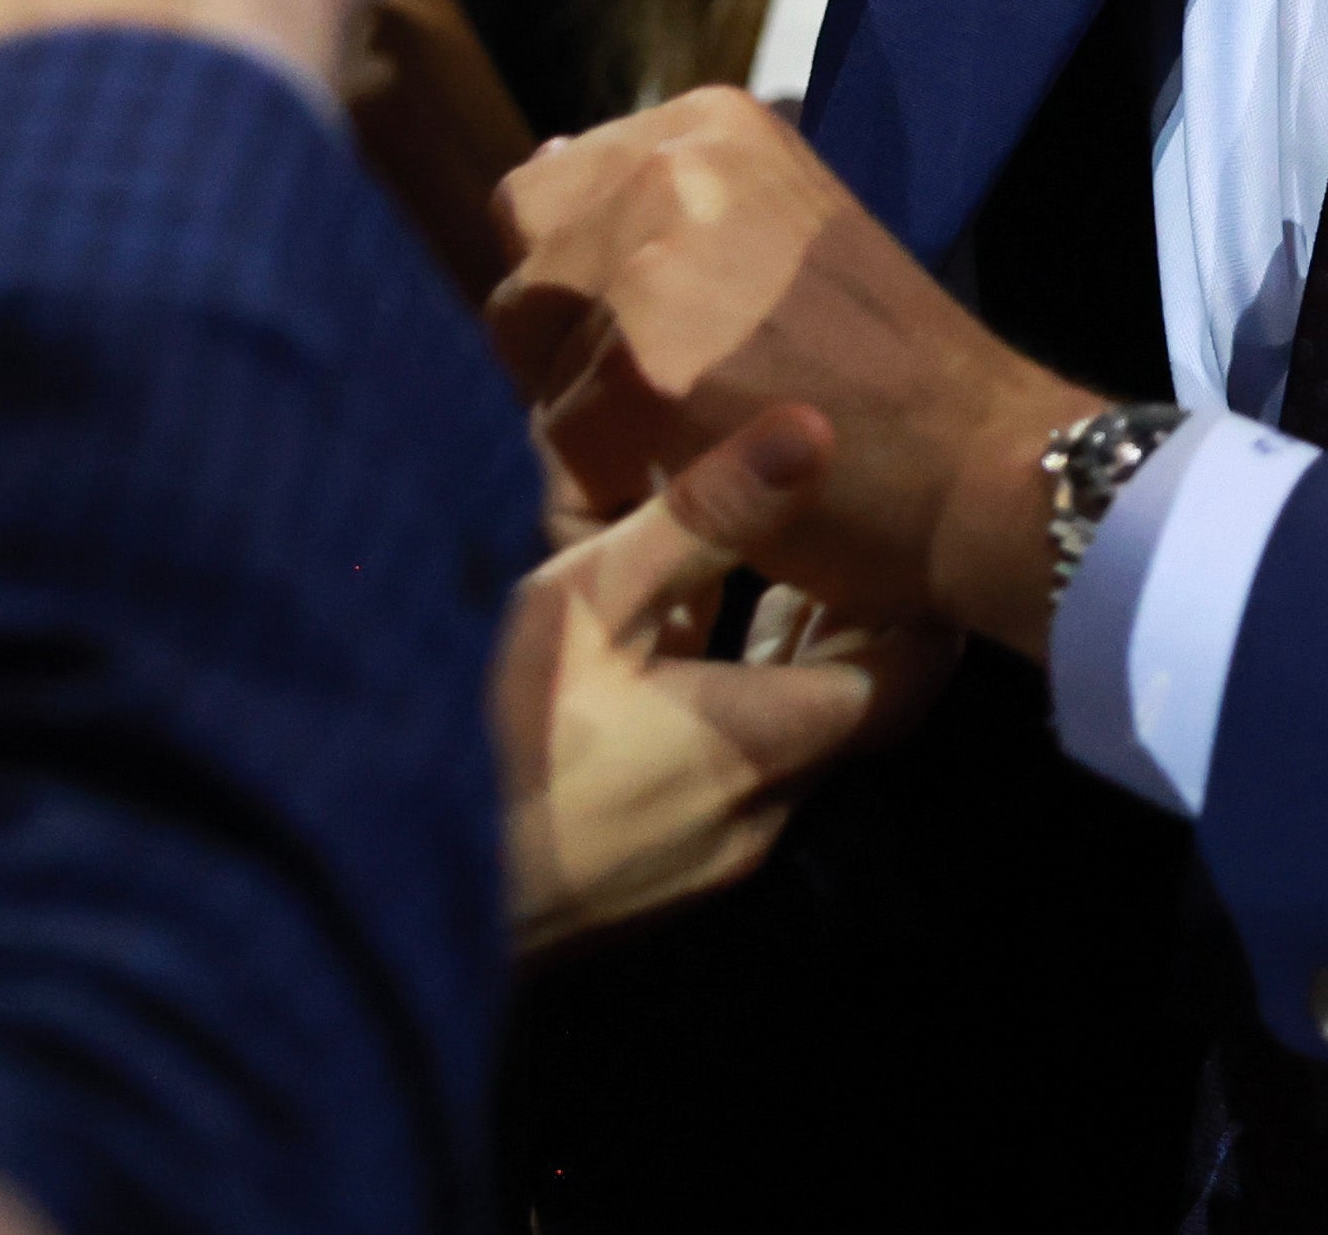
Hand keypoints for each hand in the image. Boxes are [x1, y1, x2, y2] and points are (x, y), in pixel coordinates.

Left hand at [488, 90, 1098, 650]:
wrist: (977, 464)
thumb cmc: (887, 369)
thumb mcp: (778, 228)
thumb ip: (659, 197)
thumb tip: (541, 160)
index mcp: (708, 123)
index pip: (547, 194)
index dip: (581, 283)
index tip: (661, 333)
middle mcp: (672, 164)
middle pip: (522, 268)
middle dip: (564, 345)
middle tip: (664, 398)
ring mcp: (654, 258)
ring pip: (533, 361)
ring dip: (588, 419)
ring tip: (694, 437)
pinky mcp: (643, 365)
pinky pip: (564, 438)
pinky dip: (615, 479)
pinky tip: (701, 477)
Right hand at [497, 402, 945, 950]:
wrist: (404, 898)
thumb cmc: (500, 739)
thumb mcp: (589, 601)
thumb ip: (704, 516)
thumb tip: (811, 429)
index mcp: (770, 739)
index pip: (907, 674)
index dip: (923, 606)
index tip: (916, 538)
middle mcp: (762, 811)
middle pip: (851, 708)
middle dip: (852, 625)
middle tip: (848, 541)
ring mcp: (707, 857)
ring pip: (786, 746)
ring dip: (786, 668)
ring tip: (771, 582)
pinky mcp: (654, 878)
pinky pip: (729, 781)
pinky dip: (731, 715)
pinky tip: (671, 664)